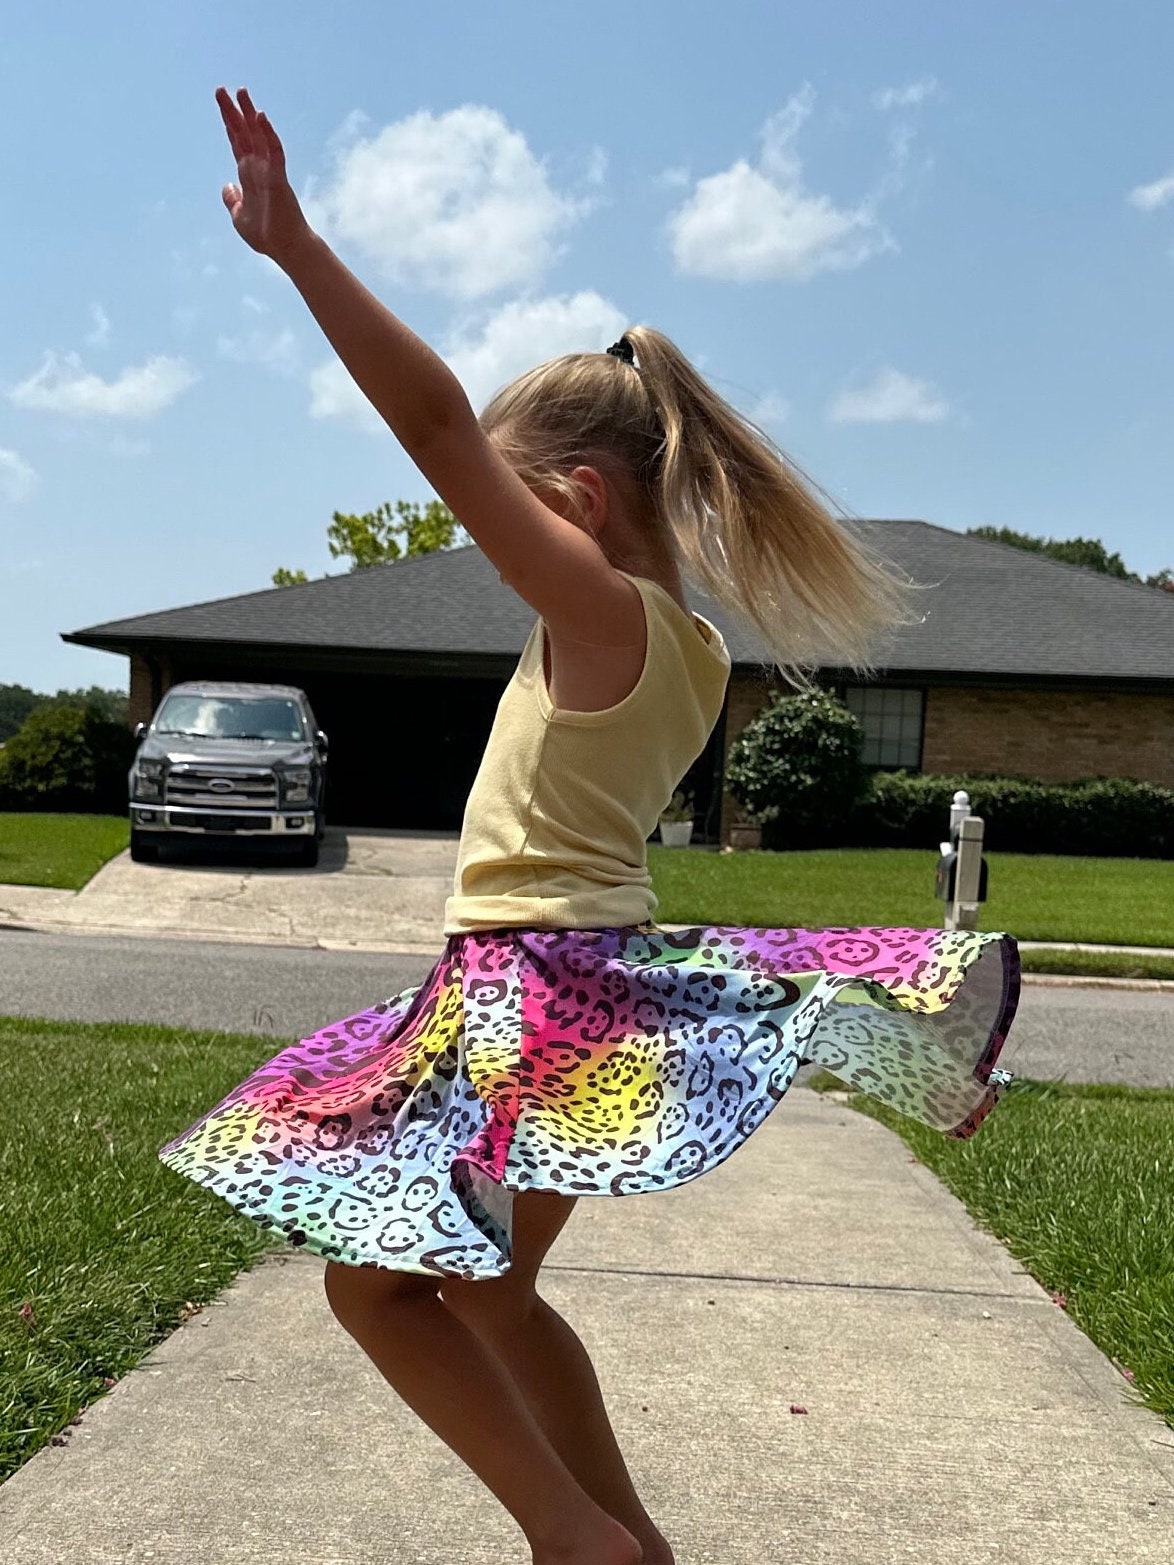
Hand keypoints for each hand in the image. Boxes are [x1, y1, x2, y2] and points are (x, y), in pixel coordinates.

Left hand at [216, 87, 308, 262]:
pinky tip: (260, 117)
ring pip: (259, 136)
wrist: (287, 249)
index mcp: (249, 175)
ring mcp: (270, 171)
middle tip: (220, 89)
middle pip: (244, 134)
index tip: (222, 103)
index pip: (237, 143)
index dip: (229, 123)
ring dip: (250, 114)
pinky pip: (274, 152)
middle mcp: (259, 168)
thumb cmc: (267, 236)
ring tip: (241, 92)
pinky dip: (268, 134)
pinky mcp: (279, 178)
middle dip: (232, 111)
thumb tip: (226, 186)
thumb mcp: (239, 217)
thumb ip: (232, 200)